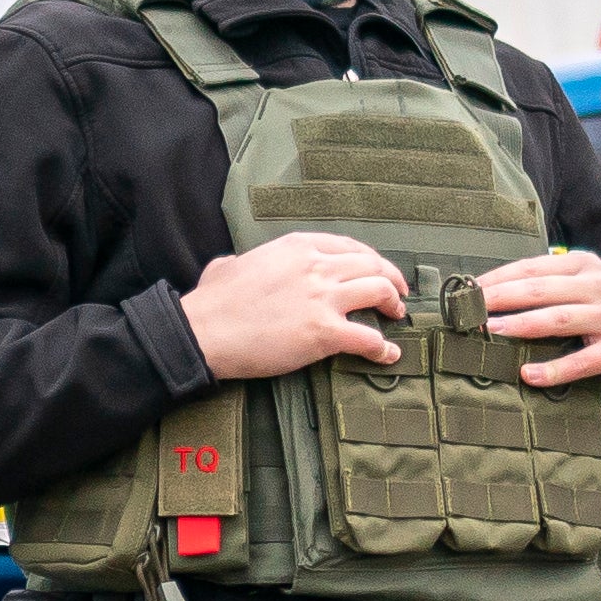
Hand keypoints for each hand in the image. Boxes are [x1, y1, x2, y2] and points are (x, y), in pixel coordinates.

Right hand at [184, 232, 405, 379]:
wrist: (203, 332)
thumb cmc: (211, 302)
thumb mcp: (230, 264)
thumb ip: (244, 260)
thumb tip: (236, 264)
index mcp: (296, 247)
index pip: (348, 246)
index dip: (371, 259)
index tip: (378, 270)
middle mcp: (316, 266)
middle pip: (372, 266)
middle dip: (391, 279)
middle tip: (397, 295)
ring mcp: (322, 299)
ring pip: (379, 292)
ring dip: (393, 305)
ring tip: (396, 317)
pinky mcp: (324, 333)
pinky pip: (369, 338)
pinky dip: (384, 348)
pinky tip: (389, 354)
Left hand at [478, 247, 600, 394]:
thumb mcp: (590, 290)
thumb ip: (552, 287)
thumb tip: (493, 293)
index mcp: (585, 267)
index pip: (532, 269)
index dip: (497, 279)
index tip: (466, 291)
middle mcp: (600, 287)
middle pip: (540, 290)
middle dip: (500, 298)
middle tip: (468, 310)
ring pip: (558, 319)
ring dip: (521, 325)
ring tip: (490, 332)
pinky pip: (582, 361)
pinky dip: (554, 369)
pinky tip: (529, 374)